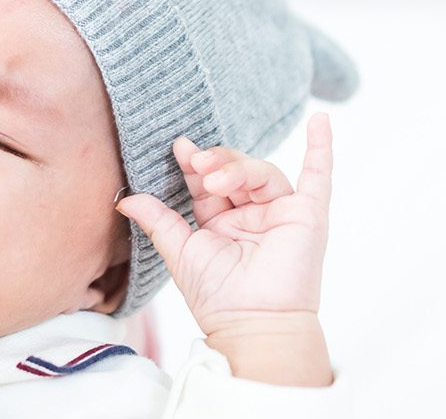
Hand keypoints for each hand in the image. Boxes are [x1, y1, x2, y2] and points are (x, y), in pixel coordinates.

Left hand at [116, 113, 334, 385]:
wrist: (252, 324)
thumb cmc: (217, 296)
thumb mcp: (180, 251)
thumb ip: (157, 220)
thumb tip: (124, 198)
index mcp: (222, 222)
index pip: (207, 182)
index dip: (194, 164)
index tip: (179, 147)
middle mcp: (252, 215)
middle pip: (235, 171)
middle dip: (215, 162)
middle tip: (196, 162)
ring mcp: (281, 213)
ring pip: (262, 172)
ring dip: (238, 168)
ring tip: (215, 178)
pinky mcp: (309, 216)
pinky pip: (318, 176)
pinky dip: (321, 148)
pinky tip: (321, 121)